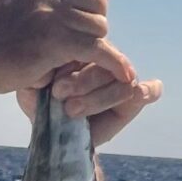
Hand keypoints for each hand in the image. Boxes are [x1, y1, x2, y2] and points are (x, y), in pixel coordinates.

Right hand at [0, 0, 136, 98]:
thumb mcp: (12, 9)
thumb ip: (38, 6)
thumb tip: (62, 12)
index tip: (90, 17)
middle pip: (97, 1)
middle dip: (96, 24)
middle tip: (83, 44)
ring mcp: (51, 16)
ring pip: (99, 26)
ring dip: (96, 46)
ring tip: (81, 61)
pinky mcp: (54, 42)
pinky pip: (98, 49)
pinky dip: (115, 63)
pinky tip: (124, 75)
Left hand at [16, 56, 162, 147]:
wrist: (51, 132)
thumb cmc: (41, 103)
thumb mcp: (32, 87)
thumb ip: (36, 75)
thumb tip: (47, 73)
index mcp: (84, 51)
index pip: (89, 49)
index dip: (75, 69)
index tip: (55, 89)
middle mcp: (106, 62)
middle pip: (106, 66)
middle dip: (83, 83)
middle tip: (60, 96)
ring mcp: (120, 80)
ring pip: (121, 83)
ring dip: (98, 97)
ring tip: (72, 109)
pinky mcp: (132, 102)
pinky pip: (149, 91)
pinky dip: (148, 91)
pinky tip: (140, 93)